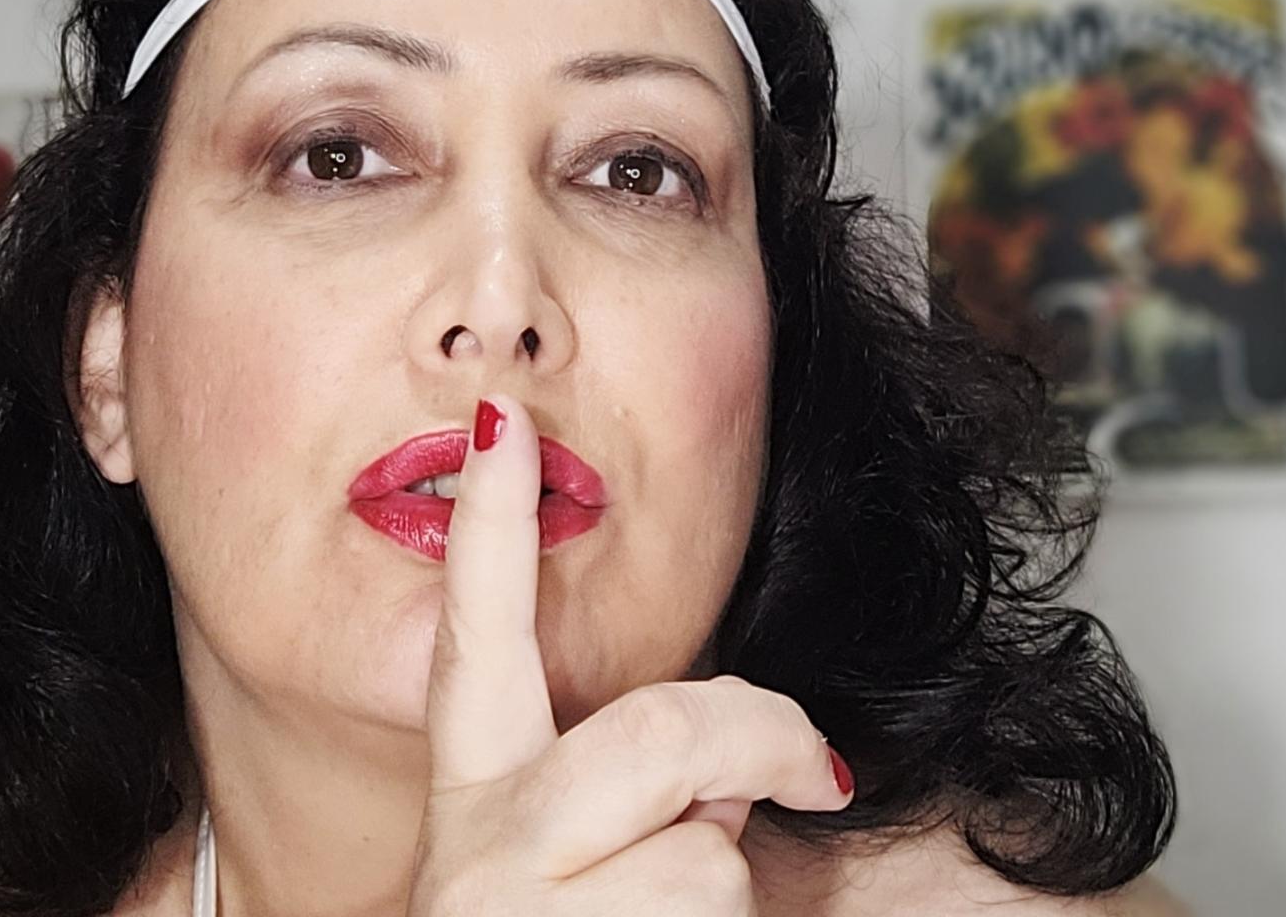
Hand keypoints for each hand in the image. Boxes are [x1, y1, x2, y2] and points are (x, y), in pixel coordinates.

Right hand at [409, 392, 853, 914]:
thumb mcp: (572, 867)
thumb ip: (632, 786)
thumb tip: (735, 761)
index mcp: (477, 795)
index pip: (479, 638)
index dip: (488, 525)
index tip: (499, 419)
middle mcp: (478, 848)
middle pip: (666, 734)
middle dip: (758, 743)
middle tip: (808, 773)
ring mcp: (515, 915)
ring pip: (708, 856)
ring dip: (724, 897)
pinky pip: (714, 913)